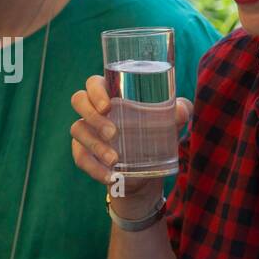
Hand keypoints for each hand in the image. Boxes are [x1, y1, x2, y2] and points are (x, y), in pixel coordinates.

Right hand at [70, 74, 191, 215]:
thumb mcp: (172, 124)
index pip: (94, 83)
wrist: (147, 174)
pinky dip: (94, 168)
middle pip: (79, 100)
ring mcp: (86, 131)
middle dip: (93, 116)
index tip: (108, 106)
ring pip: (77, 129)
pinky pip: (80, 157)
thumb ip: (180, 111)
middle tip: (113, 133)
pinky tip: (110, 176)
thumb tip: (181, 110)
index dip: (96, 91)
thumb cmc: (156, 137)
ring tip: (115, 160)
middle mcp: (94, 110)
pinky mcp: (83, 153)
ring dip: (95, 145)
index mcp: (113, 94)